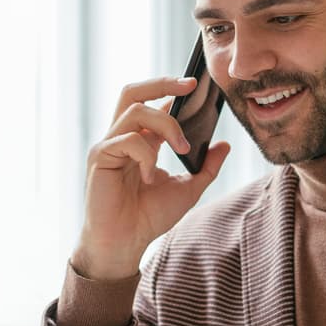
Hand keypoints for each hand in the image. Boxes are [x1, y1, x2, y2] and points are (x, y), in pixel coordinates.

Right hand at [72, 77, 230, 279]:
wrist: (125, 243)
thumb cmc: (148, 218)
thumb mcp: (187, 189)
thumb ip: (206, 167)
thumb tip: (224, 144)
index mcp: (141, 140)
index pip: (154, 103)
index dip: (173, 89)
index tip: (199, 86)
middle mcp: (122, 136)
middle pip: (134, 92)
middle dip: (163, 82)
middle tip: (190, 85)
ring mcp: (109, 144)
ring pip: (136, 110)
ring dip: (166, 125)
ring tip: (182, 149)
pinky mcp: (100, 157)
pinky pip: (128, 139)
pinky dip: (147, 155)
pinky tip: (151, 177)